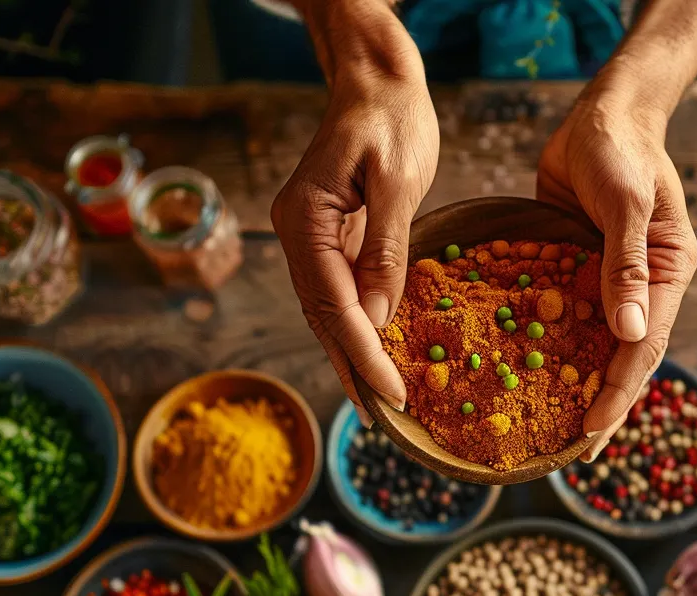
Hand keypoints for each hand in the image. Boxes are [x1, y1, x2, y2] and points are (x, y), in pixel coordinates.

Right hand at [271, 36, 437, 415]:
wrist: (377, 79)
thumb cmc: (392, 119)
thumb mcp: (399, 180)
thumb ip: (386, 248)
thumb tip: (377, 315)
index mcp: (306, 218)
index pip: (333, 304)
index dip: (363, 353)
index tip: (391, 393)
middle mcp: (297, 230)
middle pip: (321, 315)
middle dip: (353, 366)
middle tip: (384, 414)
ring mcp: (309, 233)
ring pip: (325, 308)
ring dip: (351, 352)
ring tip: (378, 398)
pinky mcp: (330, 232)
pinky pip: (338, 288)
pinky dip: (357, 323)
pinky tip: (375, 350)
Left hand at [538, 93, 696, 460]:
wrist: (602, 109)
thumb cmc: (620, 147)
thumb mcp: (625, 202)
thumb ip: (626, 263)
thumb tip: (631, 333)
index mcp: (669, 272)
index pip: (645, 346)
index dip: (618, 392)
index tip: (591, 430)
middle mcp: (644, 283)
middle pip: (626, 357)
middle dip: (603, 404)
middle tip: (575, 452)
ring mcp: (611, 276)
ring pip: (596, 342)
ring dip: (578, 382)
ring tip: (553, 427)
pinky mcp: (579, 265)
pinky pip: (566, 313)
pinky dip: (552, 344)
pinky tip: (527, 372)